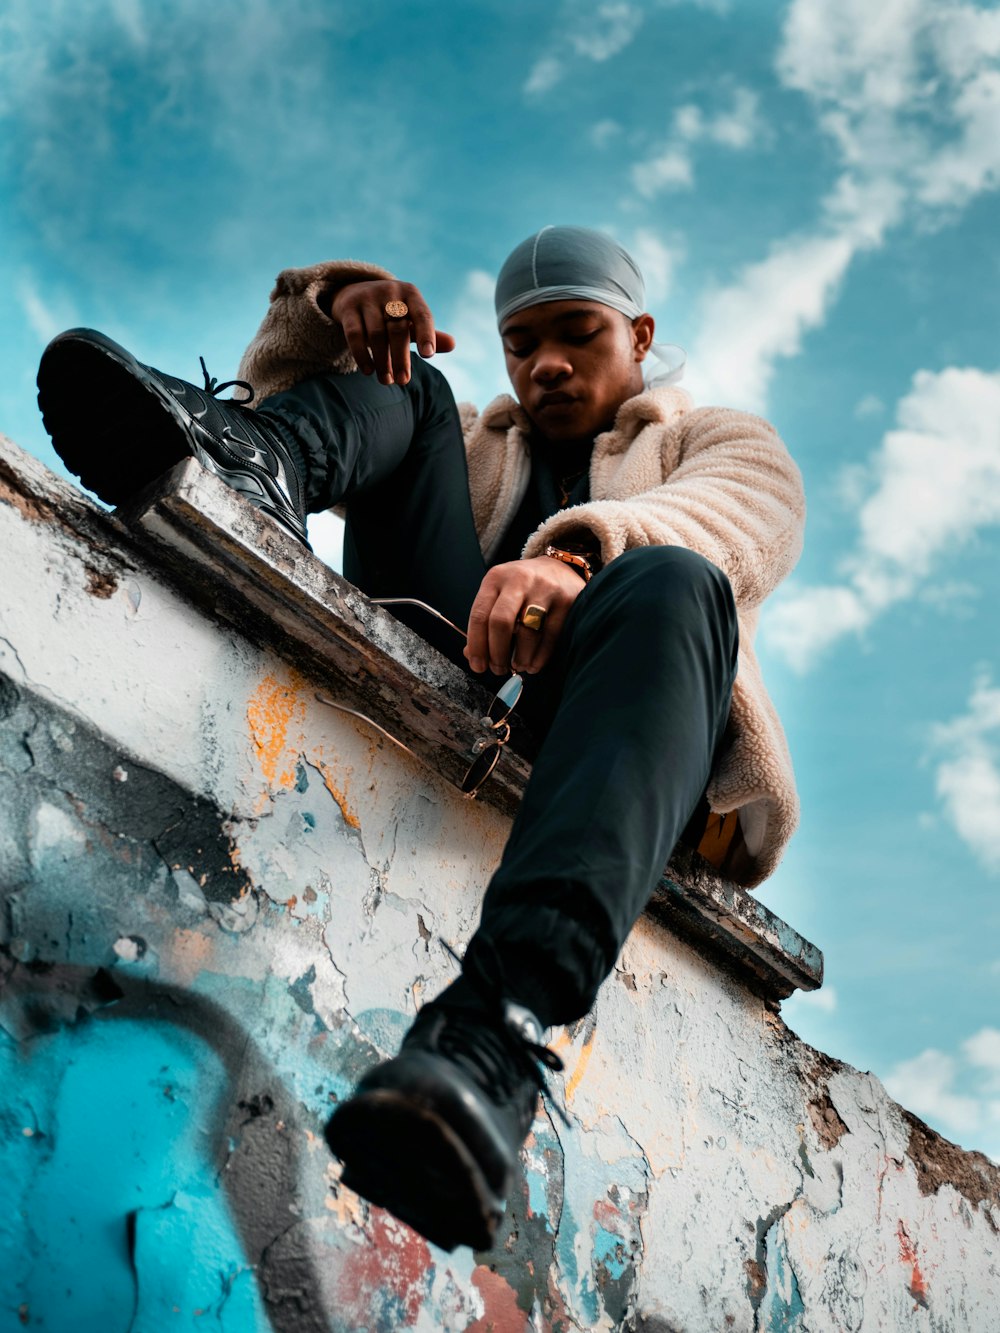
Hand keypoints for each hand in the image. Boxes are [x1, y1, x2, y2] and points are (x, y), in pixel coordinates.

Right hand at [329, 280, 455, 385]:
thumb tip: (452, 344)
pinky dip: (361, 354)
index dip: (426, 335)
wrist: (355, 293)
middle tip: (403, 381)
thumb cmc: (390, 312)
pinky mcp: (348, 308)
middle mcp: (389, 292)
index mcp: (410, 294)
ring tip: (386, 380)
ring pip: (376, 334)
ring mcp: (367, 298)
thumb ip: (428, 334)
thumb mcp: (411, 319)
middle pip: (397, 329)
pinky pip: (354, 334)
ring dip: (382, 361)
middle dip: (401, 358)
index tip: (428, 356)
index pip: (422, 315)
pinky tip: (368, 371)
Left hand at [464, 557, 586, 676]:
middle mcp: (519, 580)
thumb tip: (473, 656)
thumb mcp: (499, 596)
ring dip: (520, 658)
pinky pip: (550, 636)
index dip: (477, 645)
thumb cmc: (523, 589)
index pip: (479, 615)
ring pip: (528, 633)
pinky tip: (533, 664)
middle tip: (498, 670)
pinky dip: (540, 657)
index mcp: (496, 578)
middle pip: (501, 622)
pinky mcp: (566, 601)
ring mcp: (545, 589)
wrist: (560, 569)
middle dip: (497, 653)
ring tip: (518, 666)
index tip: (478, 666)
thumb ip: (484, 624)